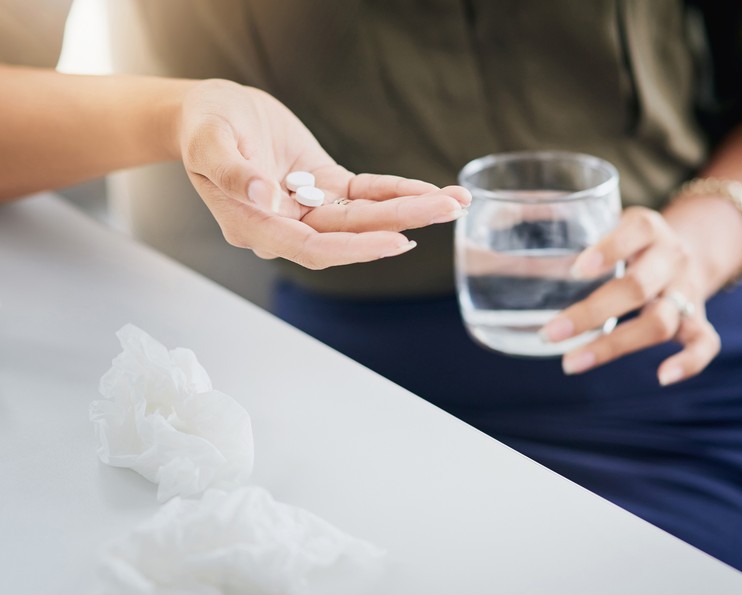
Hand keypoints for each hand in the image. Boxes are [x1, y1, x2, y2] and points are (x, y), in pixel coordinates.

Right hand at [176, 79, 469, 268]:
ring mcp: (308, 208)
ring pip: (364, 218)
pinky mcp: (324, 188)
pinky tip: (428, 192)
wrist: (211, 112)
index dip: (355, 248)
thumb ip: (230, 171)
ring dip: (409, 210)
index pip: (312, 247)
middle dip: (401, 223)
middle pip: (349, 235)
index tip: (396, 241)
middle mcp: (286, 225)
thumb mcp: (207, 141)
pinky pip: (364, 195)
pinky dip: (395, 192)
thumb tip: (261, 195)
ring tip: (453, 202)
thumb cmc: (203, 126)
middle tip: (448, 210)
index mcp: (254, 226)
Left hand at [541, 207, 720, 385]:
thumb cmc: (629, 241)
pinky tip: (662, 377)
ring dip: (615, 345)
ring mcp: (687, 291)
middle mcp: (670, 259)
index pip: (635, 232)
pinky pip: (705, 342)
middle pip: (636, 288)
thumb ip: (565, 231)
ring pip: (660, 322)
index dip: (609, 249)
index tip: (575, 270)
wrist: (692, 248)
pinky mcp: (697, 319)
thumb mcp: (607, 222)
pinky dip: (690, 362)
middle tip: (549, 334)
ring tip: (571, 363)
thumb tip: (491, 238)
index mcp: (648, 228)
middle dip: (591, 313)